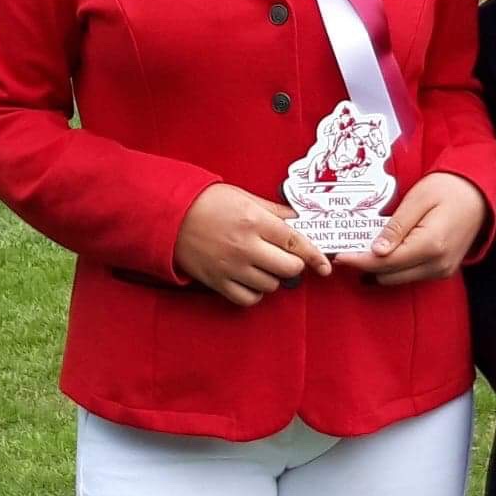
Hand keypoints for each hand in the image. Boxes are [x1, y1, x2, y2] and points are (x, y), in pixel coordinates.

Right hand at [172, 182, 330, 306]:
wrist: (170, 216)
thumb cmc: (207, 202)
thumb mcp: (244, 197)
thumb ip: (274, 210)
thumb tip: (298, 219)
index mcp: (256, 221)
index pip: (295, 242)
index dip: (315, 256)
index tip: (325, 266)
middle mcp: (246, 247)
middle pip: (288, 268)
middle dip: (294, 264)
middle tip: (287, 258)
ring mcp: (231, 267)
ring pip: (270, 286)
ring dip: (273, 278)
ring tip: (264, 266)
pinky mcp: (217, 282)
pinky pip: (247, 299)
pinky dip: (255, 294)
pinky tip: (252, 281)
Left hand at [331, 171, 488, 285]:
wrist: (479, 192)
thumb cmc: (449, 188)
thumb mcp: (418, 199)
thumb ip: (396, 227)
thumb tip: (375, 251)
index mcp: (431, 245)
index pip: (385, 263)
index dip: (359, 261)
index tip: (339, 256)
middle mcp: (438, 264)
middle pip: (390, 276)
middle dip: (366, 265)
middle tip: (348, 249)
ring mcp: (443, 270)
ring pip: (399, 279)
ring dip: (380, 267)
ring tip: (364, 248)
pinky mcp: (444, 270)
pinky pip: (412, 275)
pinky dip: (396, 267)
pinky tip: (386, 250)